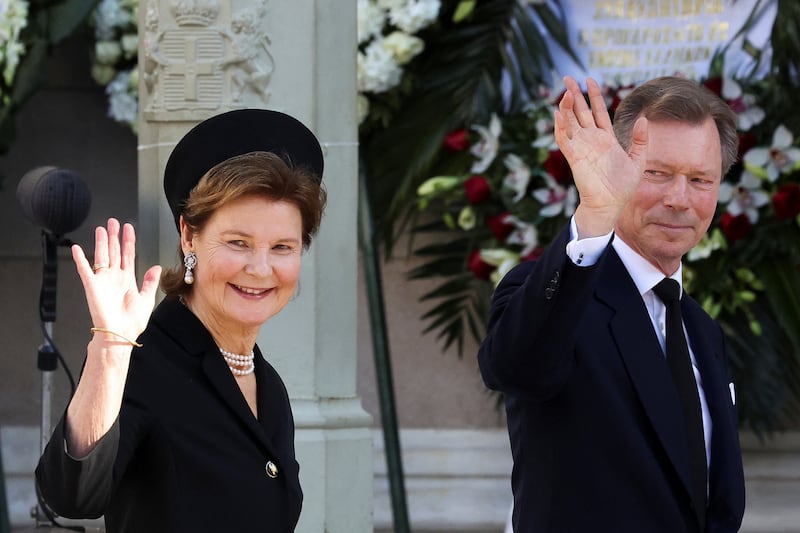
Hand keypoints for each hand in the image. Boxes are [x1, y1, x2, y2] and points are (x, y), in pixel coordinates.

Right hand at [72, 218, 161, 346]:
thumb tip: (156, 267)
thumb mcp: (147, 299)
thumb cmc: (132, 322)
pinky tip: (77, 249)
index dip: (128, 241)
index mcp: (127, 280)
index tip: (129, 228)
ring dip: (101, 242)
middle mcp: (115, 278)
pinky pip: (85, 270)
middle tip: (114, 222)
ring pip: (101, 256)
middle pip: (114, 251)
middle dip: (114, 236)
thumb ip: (150, 282)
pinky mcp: (93, 287)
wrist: (120, 334)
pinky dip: (80, 259)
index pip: (128, 255)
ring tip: (102, 228)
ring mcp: (103, 281)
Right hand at [553, 76, 648, 236]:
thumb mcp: (638, 160)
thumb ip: (640, 140)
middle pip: (580, 112)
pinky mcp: (575, 157)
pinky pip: (565, 140)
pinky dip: (560, 127)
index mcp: (605, 138)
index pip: (597, 112)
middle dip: (574, 95)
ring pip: (570, 122)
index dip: (593, 96)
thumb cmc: (623, 187)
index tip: (589, 80)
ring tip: (566, 92)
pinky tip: (558, 114)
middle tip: (567, 78)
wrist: (610, 204)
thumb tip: (643, 119)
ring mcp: (581, 148)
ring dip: (566, 107)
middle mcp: (591, 140)